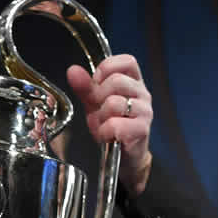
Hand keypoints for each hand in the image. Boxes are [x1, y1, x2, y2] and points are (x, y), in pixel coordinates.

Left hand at [67, 54, 153, 197]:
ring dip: (102, 116)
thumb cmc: (112, 126)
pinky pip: (116, 124)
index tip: (98, 85)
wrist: (123, 155)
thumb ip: (84, 86)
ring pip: (115, 103)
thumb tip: (73, 71)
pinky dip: (105, 131)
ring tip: (104, 123)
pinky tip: (108, 135)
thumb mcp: (95, 103)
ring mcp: (145, 111)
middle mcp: (143, 94)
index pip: (127, 62)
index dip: (106, 70)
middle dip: (99, 96)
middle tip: (98, 109)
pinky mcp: (142, 130)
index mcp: (134, 82)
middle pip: (117, 81)